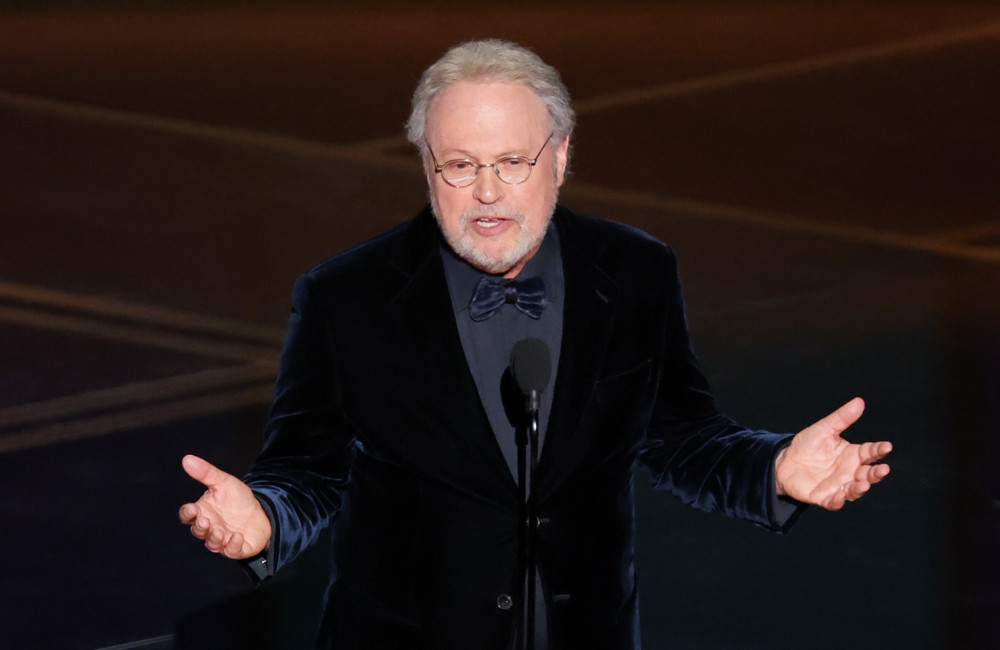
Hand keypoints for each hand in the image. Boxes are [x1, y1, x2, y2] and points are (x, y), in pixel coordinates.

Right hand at [178, 454, 271, 558]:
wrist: (261, 511)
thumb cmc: (237, 499)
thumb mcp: (224, 482)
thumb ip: (206, 473)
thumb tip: (187, 459)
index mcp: (203, 511)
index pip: (188, 515)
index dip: (187, 513)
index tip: (192, 509)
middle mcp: (209, 527)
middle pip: (198, 531)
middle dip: (200, 528)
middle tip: (206, 521)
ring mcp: (222, 539)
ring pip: (212, 544)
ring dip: (214, 539)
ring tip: (220, 531)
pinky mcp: (236, 548)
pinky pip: (231, 551)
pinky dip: (232, 546)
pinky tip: (237, 537)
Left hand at [775, 397, 891, 510]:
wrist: (785, 461)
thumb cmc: (808, 445)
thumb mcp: (824, 429)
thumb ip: (842, 418)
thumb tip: (859, 401)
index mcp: (852, 455)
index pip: (870, 452)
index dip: (879, 450)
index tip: (887, 446)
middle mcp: (849, 472)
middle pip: (868, 474)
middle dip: (876, 473)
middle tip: (883, 469)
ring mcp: (838, 485)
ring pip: (854, 490)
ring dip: (860, 488)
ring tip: (864, 484)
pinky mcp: (823, 497)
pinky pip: (834, 501)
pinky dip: (838, 500)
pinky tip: (841, 495)